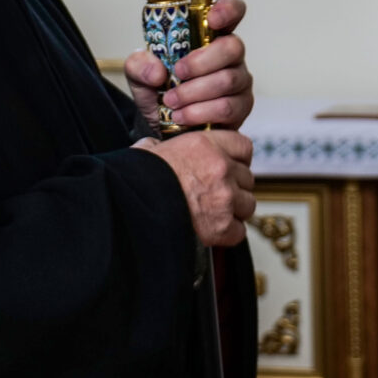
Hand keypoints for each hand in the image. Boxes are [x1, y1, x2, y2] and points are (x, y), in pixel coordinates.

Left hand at [125, 0, 251, 131]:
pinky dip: (199, 112)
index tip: (212, 19)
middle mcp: (230, 55)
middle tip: (177, 74)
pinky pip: (227, 107)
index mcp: (209, 35)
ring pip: (228, 80)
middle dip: (200, 62)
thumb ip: (139, 64)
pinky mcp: (241, 107)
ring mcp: (239, 80)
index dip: (227, 10)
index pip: (232, 11)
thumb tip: (157, 71)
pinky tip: (182, 116)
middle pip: (232, 47)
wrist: (162, 125)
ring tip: (171, 101)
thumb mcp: (138, 73)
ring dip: (194, 92)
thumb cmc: (158, 89)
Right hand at [136, 128, 254, 247]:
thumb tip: (156, 147)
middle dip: (234, 185)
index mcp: (205, 145)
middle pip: (247, 177)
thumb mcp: (147, 150)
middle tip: (216, 192)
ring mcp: (225, 198)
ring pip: (247, 204)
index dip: (236, 157)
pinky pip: (239, 231)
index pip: (243, 147)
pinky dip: (228, 232)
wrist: (130, 207)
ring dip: (234, 209)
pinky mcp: (222, 227)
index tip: (229, 164)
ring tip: (215, 212)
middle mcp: (221, 169)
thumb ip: (161, 147)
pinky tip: (213, 230)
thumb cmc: (136, 179)